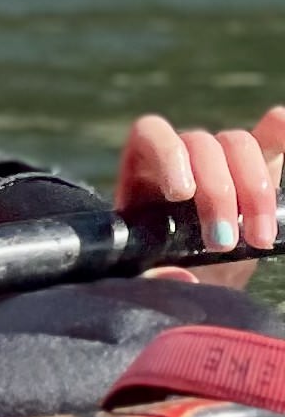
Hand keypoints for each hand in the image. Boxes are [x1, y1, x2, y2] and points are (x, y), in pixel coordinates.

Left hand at [115, 108, 284, 288]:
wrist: (196, 283)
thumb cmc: (162, 276)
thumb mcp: (148, 282)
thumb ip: (153, 280)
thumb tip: (182, 274)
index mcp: (144, 172)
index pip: (151, 134)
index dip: (168, 154)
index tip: (182, 194)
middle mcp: (182, 157)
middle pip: (202, 143)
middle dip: (218, 192)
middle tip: (224, 242)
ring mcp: (221, 160)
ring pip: (238, 144)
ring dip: (254, 189)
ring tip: (259, 239)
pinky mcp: (258, 167)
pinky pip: (270, 139)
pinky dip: (280, 132)